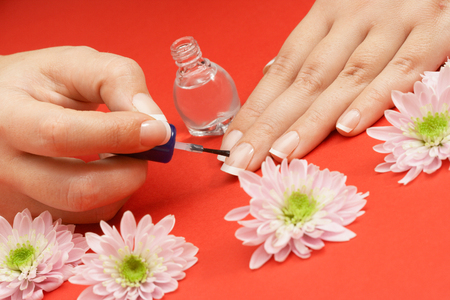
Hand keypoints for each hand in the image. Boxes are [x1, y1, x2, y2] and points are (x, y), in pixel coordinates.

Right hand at [0, 46, 169, 222]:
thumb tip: (153, 121)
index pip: (61, 135)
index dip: (118, 134)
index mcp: (6, 118)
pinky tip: (102, 167)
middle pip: (78, 189)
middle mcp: (4, 167)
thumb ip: (116, 80)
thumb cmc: (34, 85)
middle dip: (130, 170)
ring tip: (119, 150)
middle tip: (146, 146)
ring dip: (123, 183)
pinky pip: (86, 218)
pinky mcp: (32, 215)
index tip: (157, 129)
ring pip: (88, 210)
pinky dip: (110, 194)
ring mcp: (16, 198)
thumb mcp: (71, 64)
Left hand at [220, 0, 449, 174]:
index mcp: (328, 13)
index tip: (234, 142)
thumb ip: (311, 46)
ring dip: (310, 121)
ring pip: (344, 80)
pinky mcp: (434, 30)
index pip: (283, 69)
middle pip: (305, 80)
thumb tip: (270, 73)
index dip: (256, 108)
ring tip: (281, 154)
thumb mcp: (342, 10)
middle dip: (270, 125)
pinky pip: (401, 71)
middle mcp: (354, 19)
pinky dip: (372, 100)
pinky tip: (346, 129)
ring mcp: (393, 23)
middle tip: (244, 160)